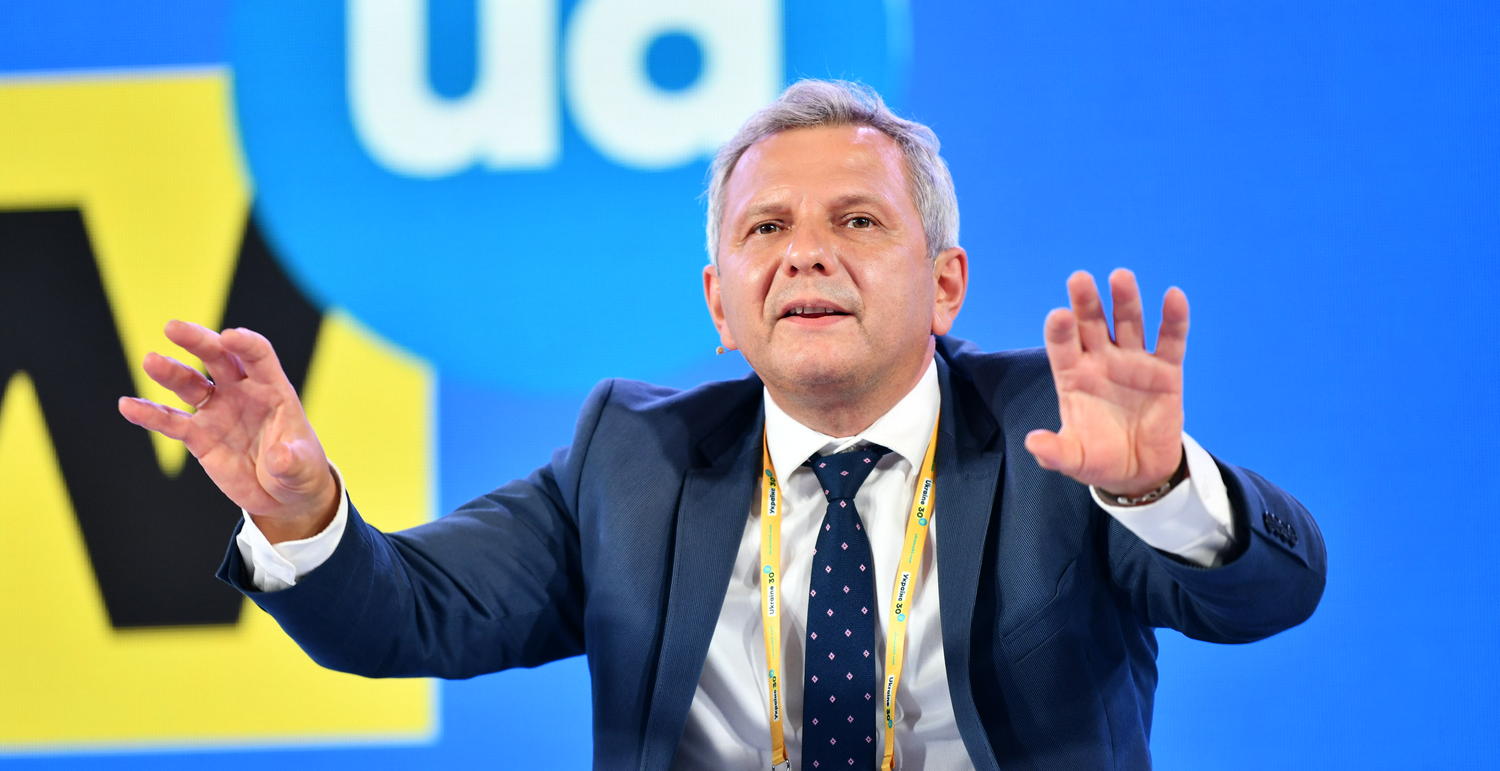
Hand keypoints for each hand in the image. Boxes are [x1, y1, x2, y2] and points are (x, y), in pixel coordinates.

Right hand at [117, 321, 337, 541]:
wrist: (282, 495)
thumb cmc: (299, 472)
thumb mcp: (302, 469)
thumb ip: (291, 460)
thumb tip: (280, 456)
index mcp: (273, 390)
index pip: (258, 356)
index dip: (245, 344)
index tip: (229, 337)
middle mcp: (242, 393)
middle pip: (218, 358)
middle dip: (198, 341)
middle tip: (173, 328)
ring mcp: (218, 411)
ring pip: (190, 384)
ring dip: (171, 373)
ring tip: (151, 361)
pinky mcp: (199, 435)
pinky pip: (171, 422)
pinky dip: (150, 415)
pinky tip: (128, 406)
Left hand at [1024, 269, 1187, 496]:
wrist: (1139, 471)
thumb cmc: (1099, 459)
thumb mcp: (1074, 460)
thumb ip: (1055, 452)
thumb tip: (1033, 444)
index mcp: (1073, 375)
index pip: (1062, 344)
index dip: (1060, 330)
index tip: (1058, 315)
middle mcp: (1101, 360)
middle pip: (1092, 323)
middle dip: (1086, 302)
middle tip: (1079, 279)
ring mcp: (1133, 362)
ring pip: (1129, 323)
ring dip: (1125, 300)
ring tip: (1120, 278)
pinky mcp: (1166, 371)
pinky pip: (1170, 341)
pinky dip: (1173, 319)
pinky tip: (1173, 297)